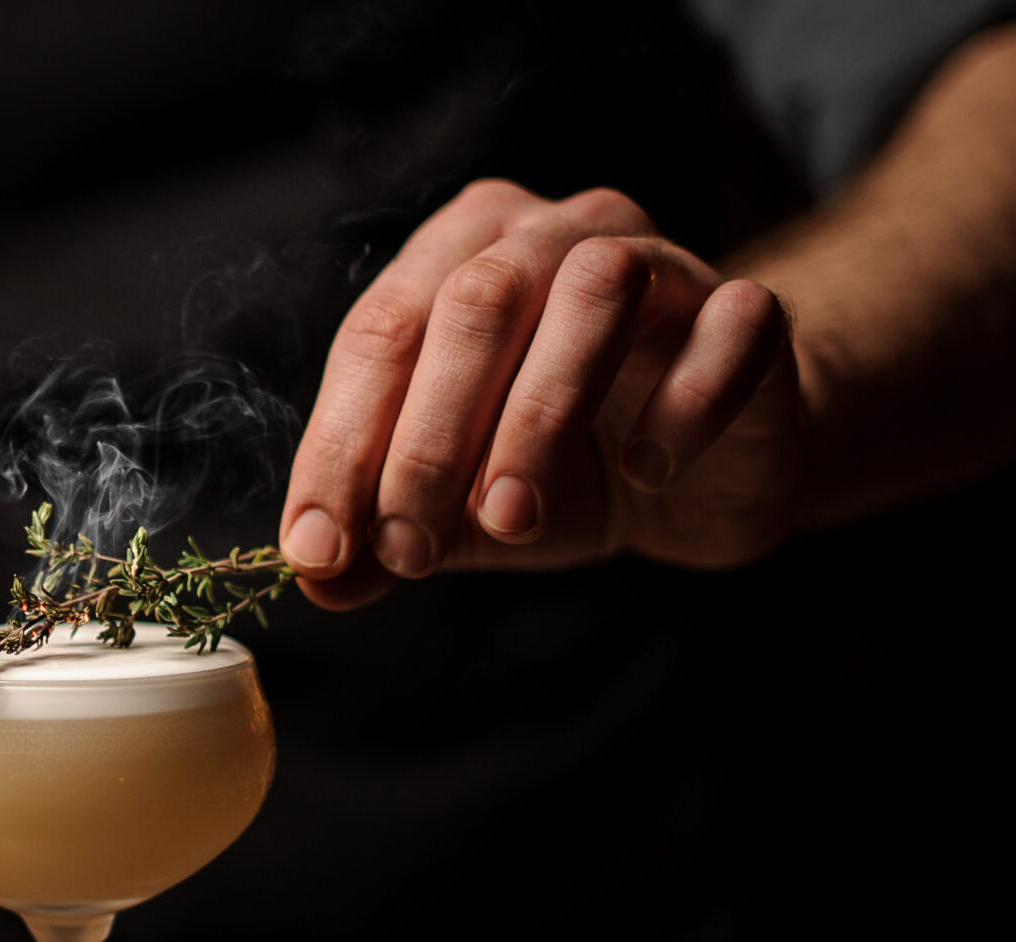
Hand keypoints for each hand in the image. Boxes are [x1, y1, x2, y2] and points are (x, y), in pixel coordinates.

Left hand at [280, 180, 804, 606]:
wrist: (704, 476)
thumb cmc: (560, 470)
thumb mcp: (456, 512)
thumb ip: (383, 536)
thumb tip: (317, 580)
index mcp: (459, 256)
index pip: (378, 335)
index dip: (340, 445)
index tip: (319, 548)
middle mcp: (555, 234)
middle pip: (476, 302)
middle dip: (428, 438)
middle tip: (410, 547)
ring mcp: (663, 261)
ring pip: (595, 291)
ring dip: (537, 416)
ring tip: (509, 521)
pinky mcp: (751, 314)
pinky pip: (726, 331)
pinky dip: (681, 405)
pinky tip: (645, 474)